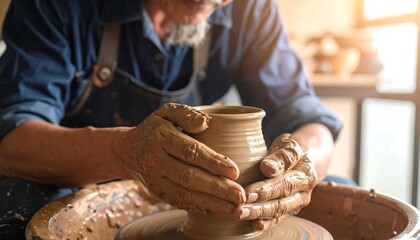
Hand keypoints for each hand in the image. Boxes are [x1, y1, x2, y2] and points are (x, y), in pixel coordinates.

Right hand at [118, 103, 245, 214]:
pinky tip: (214, 210)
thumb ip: (186, 114)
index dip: (212, 162)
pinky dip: (196, 207)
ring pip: (184, 193)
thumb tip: (205, 123)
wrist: (127, 149)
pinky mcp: (155, 191)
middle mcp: (155, 160)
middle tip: (240, 195)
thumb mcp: (167, 112)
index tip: (234, 170)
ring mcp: (154, 179)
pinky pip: (177, 201)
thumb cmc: (155, 128)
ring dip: (211, 202)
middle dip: (217, 188)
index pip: (190, 151)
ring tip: (233, 207)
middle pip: (189, 177)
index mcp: (161, 137)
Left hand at [233, 133, 317, 229]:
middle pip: (280, 202)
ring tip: (238, 214)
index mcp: (306, 174)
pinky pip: (277, 219)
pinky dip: (265, 223)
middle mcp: (304, 193)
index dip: (266, 190)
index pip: (284, 184)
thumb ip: (281, 157)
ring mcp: (297, 204)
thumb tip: (267, 168)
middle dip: (258, 207)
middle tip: (238, 208)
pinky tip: (251, 225)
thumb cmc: (287, 150)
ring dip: (257, 215)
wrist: (296, 160)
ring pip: (277, 213)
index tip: (247, 193)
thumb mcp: (287, 145)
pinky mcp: (289, 211)